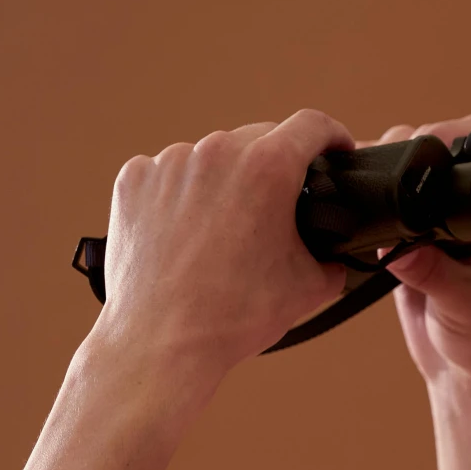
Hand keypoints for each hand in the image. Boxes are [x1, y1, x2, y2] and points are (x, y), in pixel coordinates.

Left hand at [98, 110, 354, 380]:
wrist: (162, 344)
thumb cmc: (234, 316)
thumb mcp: (308, 287)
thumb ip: (333, 257)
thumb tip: (337, 255)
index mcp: (267, 167)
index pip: (313, 126)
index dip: (334, 136)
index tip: (336, 149)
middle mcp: (217, 152)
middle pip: (260, 139)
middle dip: (276, 166)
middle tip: (276, 207)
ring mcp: (169, 164)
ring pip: (211, 157)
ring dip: (224, 180)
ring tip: (223, 229)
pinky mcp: (133, 181)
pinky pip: (167, 174)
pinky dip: (180, 194)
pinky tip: (185, 232)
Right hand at [376, 116, 470, 395]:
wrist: (463, 370)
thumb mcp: (465, 304)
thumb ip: (436, 274)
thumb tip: (400, 250)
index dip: (454, 134)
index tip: (427, 140)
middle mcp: (466, 206)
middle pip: (433, 148)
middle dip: (406, 149)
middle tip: (384, 166)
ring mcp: (433, 217)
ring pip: (403, 168)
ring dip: (381, 170)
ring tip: (365, 189)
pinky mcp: (403, 236)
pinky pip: (381, 204)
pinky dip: (366, 200)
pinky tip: (355, 210)